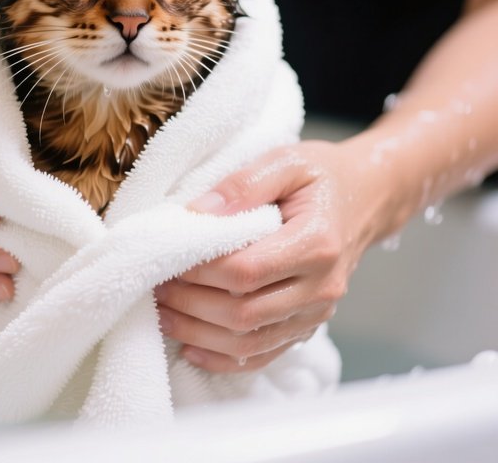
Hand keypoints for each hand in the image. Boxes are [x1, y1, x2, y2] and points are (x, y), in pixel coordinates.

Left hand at [155, 140, 382, 372]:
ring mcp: (317, 312)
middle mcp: (321, 286)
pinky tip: (191, 348)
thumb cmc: (321, 176)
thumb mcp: (284, 161)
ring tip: (162, 313)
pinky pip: (264, 354)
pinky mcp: (308, 324)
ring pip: (250, 341)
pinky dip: (224, 359)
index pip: (246, 270)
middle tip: (155, 285)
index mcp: (316, 243)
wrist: (366, 197)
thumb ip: (241, 185)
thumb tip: (197, 214)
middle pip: (244, 313)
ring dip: (199, 334)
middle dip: (191, 304)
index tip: (167, 258)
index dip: (199, 270)